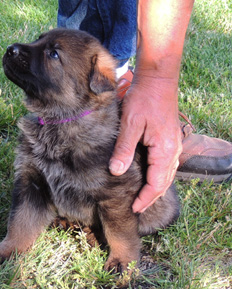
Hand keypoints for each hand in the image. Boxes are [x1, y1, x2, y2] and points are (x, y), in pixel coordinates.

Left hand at [109, 74, 181, 211]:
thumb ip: (124, 149)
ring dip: (155, 188)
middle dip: (151, 197)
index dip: (145, 198)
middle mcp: (172, 150)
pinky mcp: (168, 139)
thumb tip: (116, 171)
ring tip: (142, 198)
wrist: (158, 79)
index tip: (133, 209)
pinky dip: (157, 176)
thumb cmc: (144, 99)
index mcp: (164, 150)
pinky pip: (165, 164)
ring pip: (166, 174)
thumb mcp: (131, 124)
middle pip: (164, 182)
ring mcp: (173, 144)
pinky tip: (148, 178)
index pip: (156, 184)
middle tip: (137, 208)